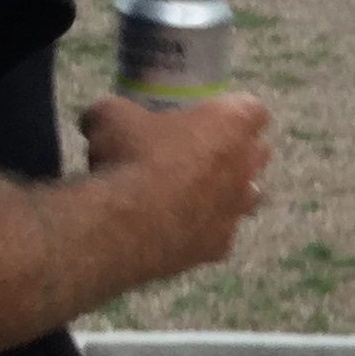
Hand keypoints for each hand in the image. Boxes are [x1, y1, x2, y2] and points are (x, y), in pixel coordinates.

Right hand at [77, 93, 274, 280]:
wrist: (126, 224)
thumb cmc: (129, 157)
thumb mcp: (110, 117)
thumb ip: (114, 112)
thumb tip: (96, 118)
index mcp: (230, 124)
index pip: (253, 109)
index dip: (232, 111)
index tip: (209, 115)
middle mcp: (245, 166)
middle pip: (258, 152)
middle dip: (236, 150)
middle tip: (199, 151)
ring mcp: (237, 210)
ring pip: (248, 196)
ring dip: (227, 192)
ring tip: (192, 193)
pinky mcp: (220, 246)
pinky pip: (220, 234)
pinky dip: (204, 230)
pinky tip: (176, 230)